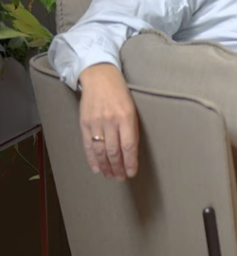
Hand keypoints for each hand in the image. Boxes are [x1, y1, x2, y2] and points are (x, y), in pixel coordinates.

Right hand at [77, 63, 139, 180]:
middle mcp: (110, 121)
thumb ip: (131, 128)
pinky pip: (87, 145)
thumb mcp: (132, 109)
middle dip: (118, 167)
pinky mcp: (84, 123)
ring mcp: (96, 122)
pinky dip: (91, 159)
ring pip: (100, 150)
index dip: (130, 162)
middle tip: (121, 178)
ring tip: (110, 175)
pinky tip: (96, 168)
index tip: (132, 173)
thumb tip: (131, 151)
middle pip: (114, 151)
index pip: (129, 145)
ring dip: (106, 166)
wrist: (99, 78)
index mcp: (126, 117)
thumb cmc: (120, 94)